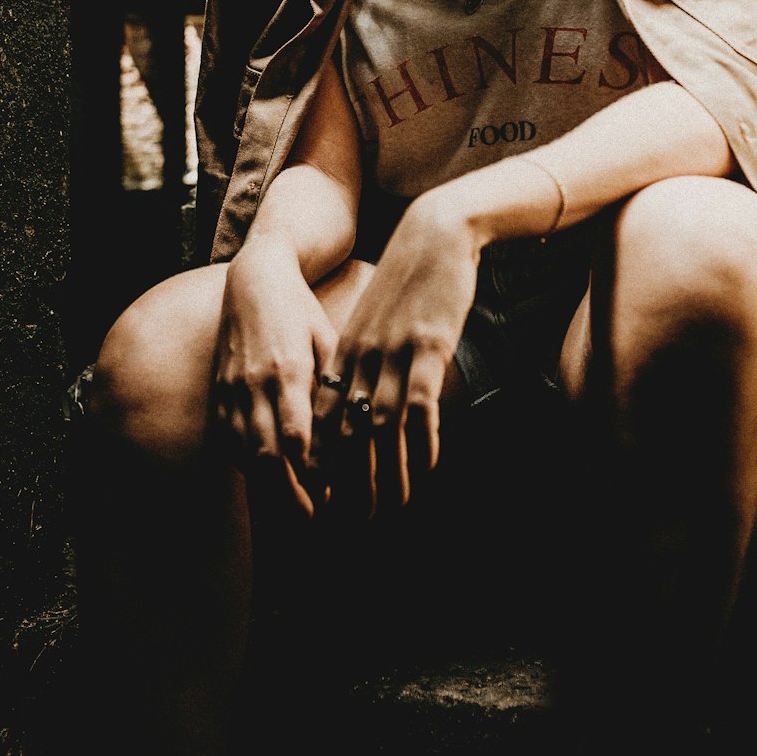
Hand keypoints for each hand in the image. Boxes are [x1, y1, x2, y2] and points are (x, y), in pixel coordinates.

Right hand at [214, 237, 337, 516]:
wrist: (253, 281)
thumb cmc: (300, 311)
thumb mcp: (327, 339)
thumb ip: (335, 384)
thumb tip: (352, 431)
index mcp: (288, 369)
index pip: (295, 435)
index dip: (310, 471)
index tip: (329, 493)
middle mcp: (254, 383)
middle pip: (265, 453)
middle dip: (288, 491)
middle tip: (311, 516)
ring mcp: (231, 388)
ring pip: (242, 452)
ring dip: (265, 484)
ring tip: (292, 506)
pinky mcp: (218, 391)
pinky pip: (227, 438)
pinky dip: (245, 463)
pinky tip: (266, 477)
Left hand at [310, 189, 480, 518]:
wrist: (436, 232)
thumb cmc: (411, 279)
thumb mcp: (377, 320)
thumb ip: (366, 358)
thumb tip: (364, 400)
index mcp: (343, 352)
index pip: (321, 419)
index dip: (320, 464)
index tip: (323, 501)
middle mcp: (359, 357)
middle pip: (344, 434)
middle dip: (347, 484)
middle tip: (354, 523)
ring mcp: (390, 353)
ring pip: (378, 429)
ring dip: (385, 475)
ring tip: (392, 511)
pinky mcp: (424, 346)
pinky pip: (417, 406)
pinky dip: (421, 442)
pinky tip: (428, 469)